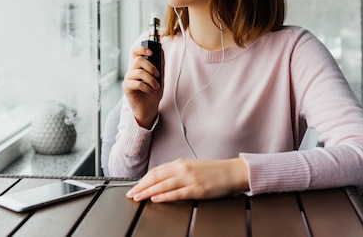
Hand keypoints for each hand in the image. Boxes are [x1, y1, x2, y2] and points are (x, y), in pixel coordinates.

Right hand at [122, 45, 163, 128]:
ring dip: (151, 79)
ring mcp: (128, 79)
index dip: (141, 49)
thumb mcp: (160, 78)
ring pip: (138, 72)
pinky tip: (152, 92)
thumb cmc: (153, 92)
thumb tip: (162, 52)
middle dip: (150, 66)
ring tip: (156, 87)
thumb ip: (160, 66)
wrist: (149, 108)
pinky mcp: (127, 87)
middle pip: (138, 60)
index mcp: (139, 66)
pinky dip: (147, 88)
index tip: (151, 53)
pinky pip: (137, 83)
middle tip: (158, 75)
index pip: (135, 52)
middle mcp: (132, 70)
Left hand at [125, 157, 248, 201]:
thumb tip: (161, 180)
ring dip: (148, 191)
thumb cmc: (213, 171)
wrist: (232, 171)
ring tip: (138, 197)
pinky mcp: (197, 189)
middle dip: (141, 186)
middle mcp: (182, 169)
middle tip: (131, 194)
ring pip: (163, 184)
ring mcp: (189, 178)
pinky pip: (177, 192)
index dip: (143, 179)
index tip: (134, 187)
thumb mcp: (192, 167)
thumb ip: (177, 172)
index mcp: (180, 163)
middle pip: (156, 177)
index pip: (156, 171)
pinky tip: (155, 199)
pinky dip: (164, 196)